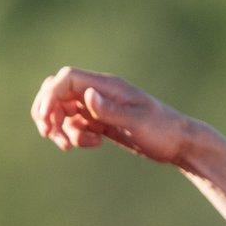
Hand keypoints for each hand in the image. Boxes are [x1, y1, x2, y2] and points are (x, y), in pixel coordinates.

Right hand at [29, 67, 193, 164]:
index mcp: (108, 86)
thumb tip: (87, 95)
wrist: (179, 144)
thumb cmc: (162, 131)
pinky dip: (76, 136)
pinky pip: (77, 125)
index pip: (67, 79)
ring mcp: (100, 108)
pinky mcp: (102, 123)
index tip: (45, 118)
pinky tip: (94, 144)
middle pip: (58, 93)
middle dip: (47, 112)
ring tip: (71, 147)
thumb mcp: (137, 122)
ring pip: (64, 111)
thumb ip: (110, 110)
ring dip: (61, 128)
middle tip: (48, 133)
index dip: (50, 95)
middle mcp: (100, 93)